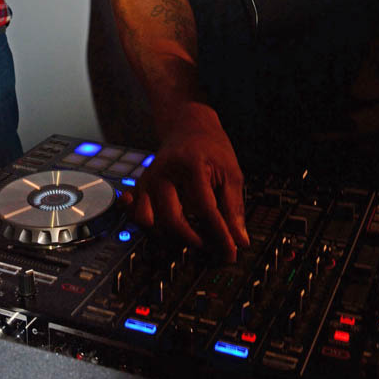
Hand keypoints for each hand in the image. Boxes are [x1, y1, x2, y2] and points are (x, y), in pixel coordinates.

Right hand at [132, 104, 248, 261]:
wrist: (187, 126)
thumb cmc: (211, 149)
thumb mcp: (230, 172)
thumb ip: (234, 208)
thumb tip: (240, 242)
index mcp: (191, 165)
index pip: (205, 210)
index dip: (219, 235)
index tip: (231, 252)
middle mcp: (164, 173)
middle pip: (173, 221)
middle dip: (194, 241)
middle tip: (211, 246)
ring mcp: (148, 181)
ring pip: (152, 224)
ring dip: (173, 239)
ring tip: (194, 237)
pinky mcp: (140, 188)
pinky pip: (137, 216)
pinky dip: (147, 228)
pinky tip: (157, 230)